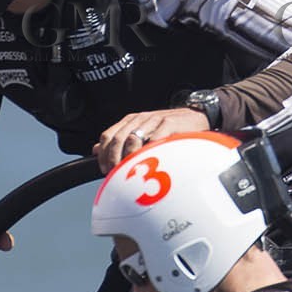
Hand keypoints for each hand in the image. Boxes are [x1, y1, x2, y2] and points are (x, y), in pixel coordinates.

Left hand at [93, 109, 210, 171]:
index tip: (104, 169)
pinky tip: (148, 165)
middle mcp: (140, 119)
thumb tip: (96, 150)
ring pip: (132, 139)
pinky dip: (148, 153)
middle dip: (113, 159)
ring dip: (128, 159)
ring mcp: (154, 121)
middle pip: (117, 139)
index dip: (103, 154)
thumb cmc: (168, 128)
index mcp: (130, 121)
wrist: (195, 116)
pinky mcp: (169, 125)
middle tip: (116, 174)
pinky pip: (154, 140)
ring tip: (130, 173)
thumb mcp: (142, 131)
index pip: (108, 136)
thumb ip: (120, 139)